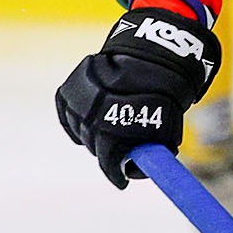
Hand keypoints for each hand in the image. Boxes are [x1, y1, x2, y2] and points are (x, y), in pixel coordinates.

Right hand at [55, 4, 221, 184]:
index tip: (122, 181)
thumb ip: (150, 143)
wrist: (153, 51)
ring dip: (93, 137)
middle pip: (94, 146)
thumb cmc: (165, 89)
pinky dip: (77, 122)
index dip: (116, 173)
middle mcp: (94, 111)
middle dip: (108, 155)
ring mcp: (79, 99)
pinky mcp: (70, 88)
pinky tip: (89, 125)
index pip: (110, 159)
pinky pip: (68, 114)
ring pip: (80, 131)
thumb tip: (141, 168)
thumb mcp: (164, 120)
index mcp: (118, 122)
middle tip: (119, 158)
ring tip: (109, 135)